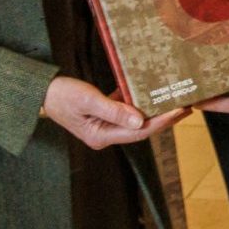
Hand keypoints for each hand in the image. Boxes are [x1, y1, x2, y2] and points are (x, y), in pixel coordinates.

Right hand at [43, 75, 184, 148]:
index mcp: (101, 136)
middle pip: (141, 128)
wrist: (40, 92)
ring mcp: (103, 127)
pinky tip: (152, 94)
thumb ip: (114, 110)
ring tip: (175, 100)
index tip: (180, 110)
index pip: (139, 131)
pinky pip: (126, 112)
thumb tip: (140, 119)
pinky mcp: (102, 117)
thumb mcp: (88, 100)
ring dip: (153, 111)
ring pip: (135, 120)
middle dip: (164, 118)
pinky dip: (138, 104)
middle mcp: (104, 136)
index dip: (161, 121)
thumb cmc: (61, 95)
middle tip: (187, 106)